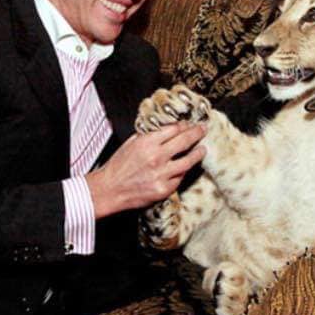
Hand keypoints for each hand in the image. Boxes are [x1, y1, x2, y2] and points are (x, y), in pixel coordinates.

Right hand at [86, 122, 205, 218]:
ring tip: (202, 149)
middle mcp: (156, 157)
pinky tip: (185, 167)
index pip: (174, 129)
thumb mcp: (131, 143)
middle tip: (203, 129)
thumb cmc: (118, 166)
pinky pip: (180, 178)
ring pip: (188, 161)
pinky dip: (183, 171)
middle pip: (185, 141)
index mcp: (147, 142)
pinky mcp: (164, 189)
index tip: (189, 124)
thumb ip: (149, 135)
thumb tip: (167, 128)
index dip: (184, 125)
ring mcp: (162, 174)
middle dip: (197, 133)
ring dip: (198, 153)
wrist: (110, 189)